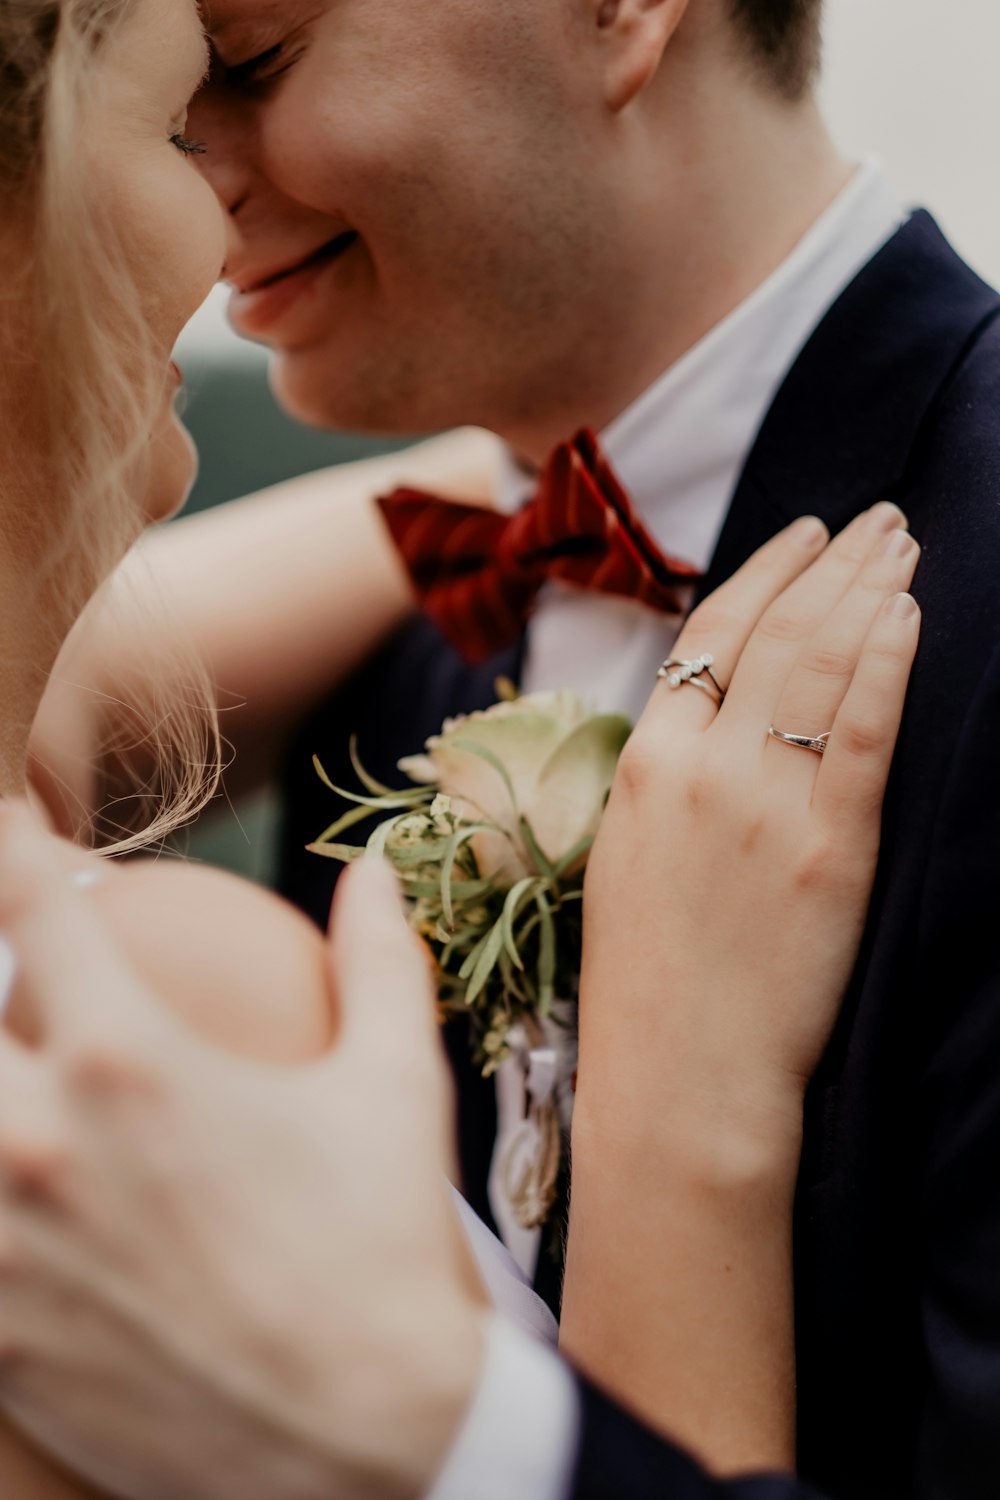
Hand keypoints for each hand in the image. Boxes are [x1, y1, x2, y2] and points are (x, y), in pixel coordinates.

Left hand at [0, 809, 482, 1499]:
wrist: (368, 1453)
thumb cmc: (381, 1252)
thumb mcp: (397, 1088)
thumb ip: (377, 959)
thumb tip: (369, 867)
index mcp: (130, 1058)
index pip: (31, 906)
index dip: (13, 847)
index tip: (13, 829)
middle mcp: (37, 1139)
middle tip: (15, 978)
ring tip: (24, 1084)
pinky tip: (18, 1195)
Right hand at [576, 504, 920, 1158]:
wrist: (681, 1076)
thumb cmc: (649, 982)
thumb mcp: (627, 856)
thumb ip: (667, 776)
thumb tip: (716, 716)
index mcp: (643, 763)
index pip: (710, 633)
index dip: (763, 571)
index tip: (804, 534)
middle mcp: (700, 767)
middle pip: (776, 632)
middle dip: (832, 562)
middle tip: (876, 517)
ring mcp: (764, 804)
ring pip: (822, 664)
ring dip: (869, 591)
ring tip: (901, 542)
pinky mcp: (828, 848)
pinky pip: (862, 730)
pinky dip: (888, 663)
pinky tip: (909, 615)